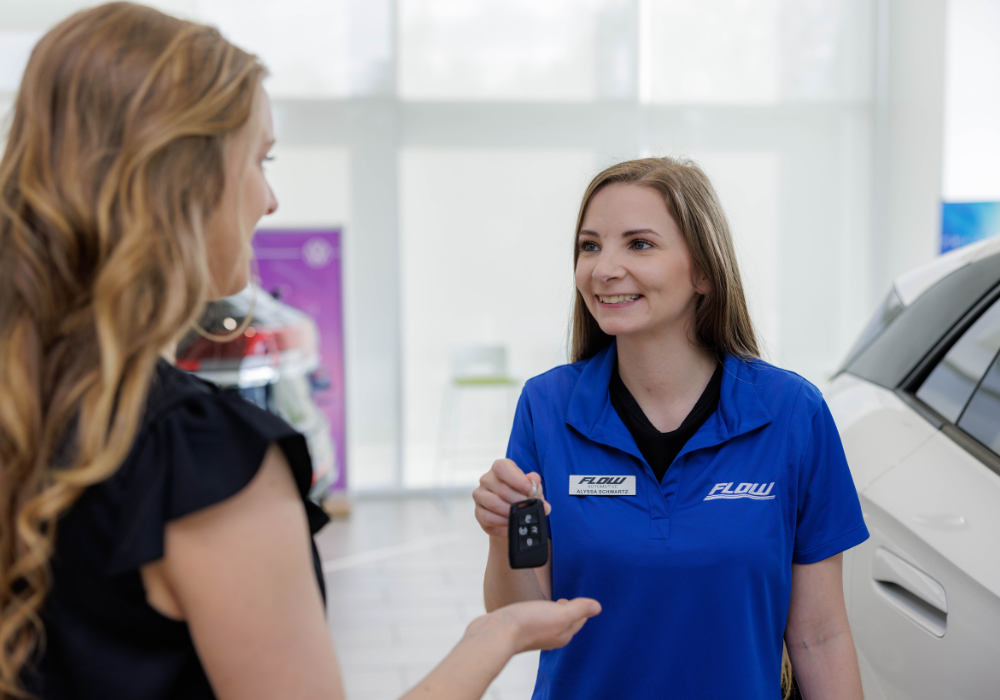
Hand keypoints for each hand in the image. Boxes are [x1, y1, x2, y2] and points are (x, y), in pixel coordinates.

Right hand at [473, 459, 549, 537]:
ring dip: (510, 511)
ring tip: (521, 514)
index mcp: (500, 468)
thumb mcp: (532, 490)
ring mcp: (480, 495)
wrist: (512, 517)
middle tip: (529, 506)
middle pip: (501, 488)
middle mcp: (487, 479)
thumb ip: (535, 484)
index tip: (529, 489)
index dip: (516, 478)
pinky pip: (488, 517)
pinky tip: (511, 521)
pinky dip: (502, 521)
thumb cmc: (521, 498)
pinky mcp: (478, 511)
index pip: (502, 468)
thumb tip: (535, 481)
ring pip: (493, 503)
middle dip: (518, 500)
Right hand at [473, 598, 600, 653]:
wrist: (496, 634)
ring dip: (551, 610)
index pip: (579, 619)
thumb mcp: (560, 614)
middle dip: (568, 610)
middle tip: (567, 598)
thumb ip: (578, 609)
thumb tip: (597, 607)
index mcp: (563, 634)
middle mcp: (549, 636)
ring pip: (548, 620)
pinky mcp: (519, 628)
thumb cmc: (528, 624)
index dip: (582, 607)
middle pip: (564, 621)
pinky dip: (536, 611)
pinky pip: (533, 618)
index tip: (581, 597)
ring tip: (551, 601)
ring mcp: (533, 633)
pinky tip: (531, 607)